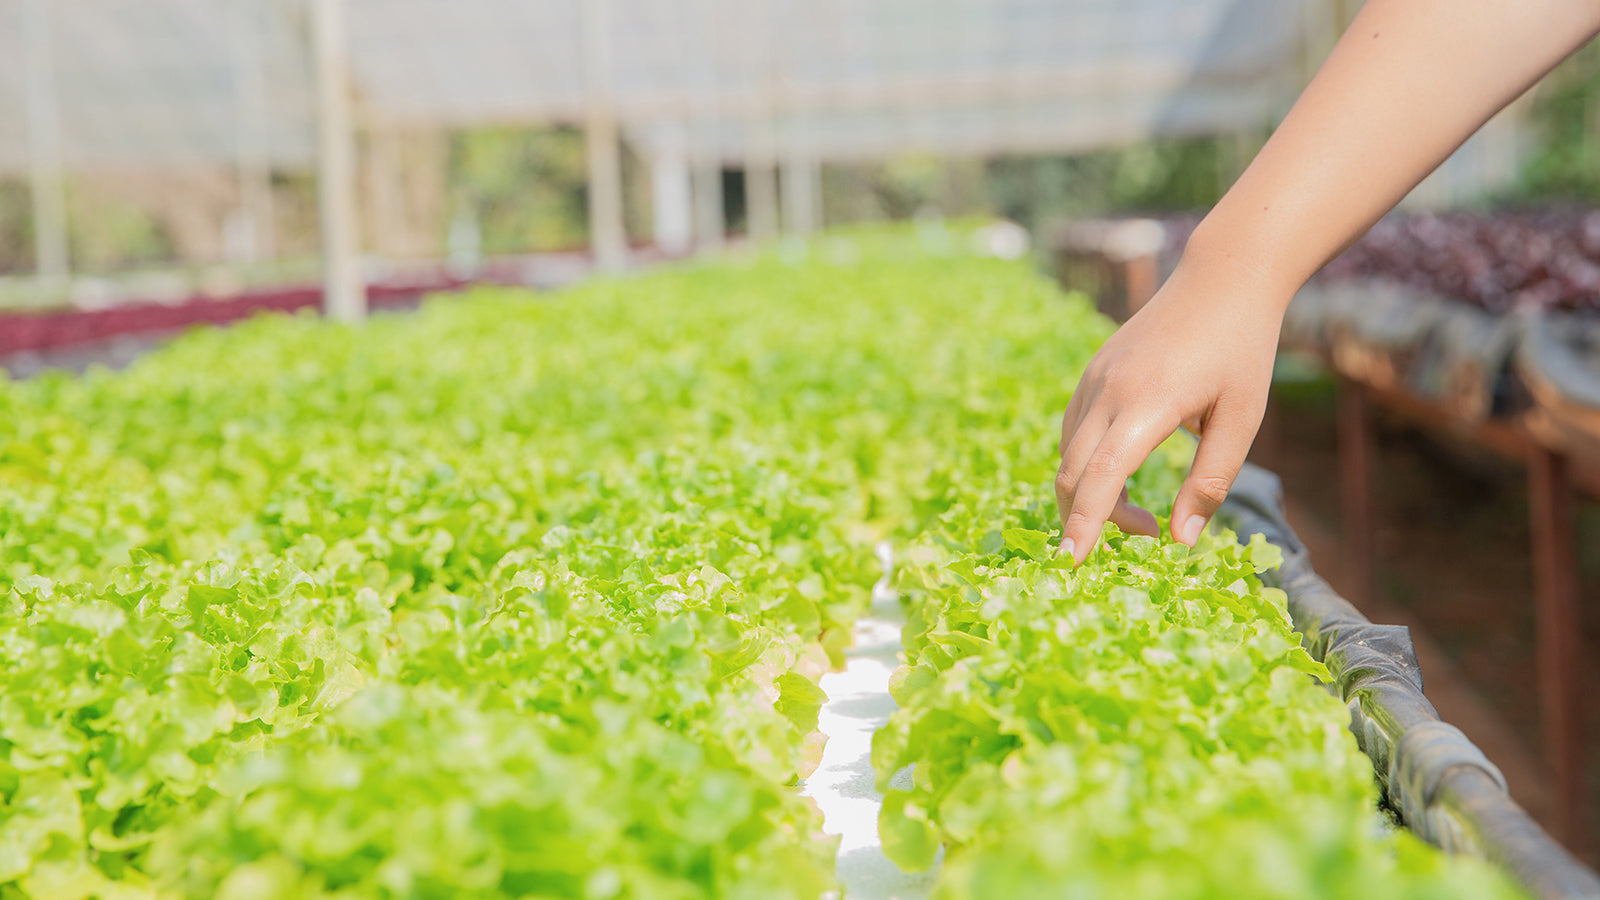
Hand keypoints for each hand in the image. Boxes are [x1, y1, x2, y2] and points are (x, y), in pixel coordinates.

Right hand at [1055, 256, 1285, 562]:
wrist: (1222, 279)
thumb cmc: (1242, 350)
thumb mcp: (1242, 419)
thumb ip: (1211, 480)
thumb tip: (1182, 540)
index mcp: (1149, 401)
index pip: (1102, 474)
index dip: (1085, 522)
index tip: (1073, 563)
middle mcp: (1109, 390)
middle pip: (1071, 472)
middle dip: (1086, 519)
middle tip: (1139, 539)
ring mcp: (1093, 379)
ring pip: (1067, 455)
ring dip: (1088, 494)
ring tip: (1139, 516)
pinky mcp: (1091, 375)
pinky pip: (1072, 432)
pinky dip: (1084, 466)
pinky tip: (1118, 475)